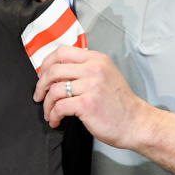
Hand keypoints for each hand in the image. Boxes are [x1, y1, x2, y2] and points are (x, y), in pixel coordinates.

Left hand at [32, 45, 149, 150]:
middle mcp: (94, 69)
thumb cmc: (119, 104)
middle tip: (39, 95)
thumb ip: (84, 68)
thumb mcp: (105, 75)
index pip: (62, 52)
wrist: (136, 123)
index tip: (42, 75)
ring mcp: (91, 86)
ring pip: (54, 90)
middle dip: (41, 85)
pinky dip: (53, 115)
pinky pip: (59, 107)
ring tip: (49, 112)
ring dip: (46, 104)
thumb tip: (55, 71)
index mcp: (96, 59)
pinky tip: (56, 120)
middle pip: (54, 70)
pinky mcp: (87, 104)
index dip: (47, 63)